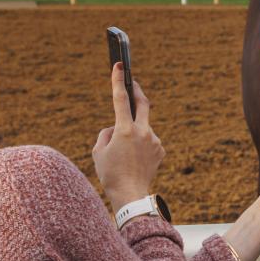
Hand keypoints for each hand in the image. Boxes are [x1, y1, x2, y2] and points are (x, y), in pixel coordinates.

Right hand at [93, 63, 163, 210]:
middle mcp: (143, 132)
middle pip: (143, 103)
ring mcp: (154, 140)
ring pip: (142, 127)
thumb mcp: (99, 152)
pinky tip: (134, 159)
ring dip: (133, 132)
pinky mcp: (161, 149)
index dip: (118, 81)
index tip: (119, 65)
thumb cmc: (110, 174)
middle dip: (137, 91)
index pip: (120, 99)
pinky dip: (140, 144)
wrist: (130, 195)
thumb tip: (116, 128)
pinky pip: (148, 140)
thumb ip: (106, 134)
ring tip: (124, 153)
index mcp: (125, 130)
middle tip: (132, 83)